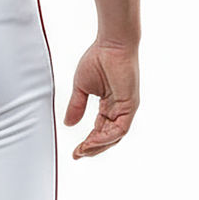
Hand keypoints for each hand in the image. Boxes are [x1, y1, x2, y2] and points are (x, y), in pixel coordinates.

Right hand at [64, 40, 139, 158]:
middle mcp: (119, 109)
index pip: (99, 129)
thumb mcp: (81, 87)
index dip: (87, 141)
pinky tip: (94, 140)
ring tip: (84, 151)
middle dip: (93, 148)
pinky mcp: (130, 105)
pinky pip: (121, 128)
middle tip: (78, 154)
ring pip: (115, 136)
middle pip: (108, 136)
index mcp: (109, 105)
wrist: (111, 44)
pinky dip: (108, 136)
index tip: (75, 151)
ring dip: (99, 145)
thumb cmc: (98, 59)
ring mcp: (126, 108)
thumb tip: (68, 124)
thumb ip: (76, 106)